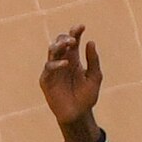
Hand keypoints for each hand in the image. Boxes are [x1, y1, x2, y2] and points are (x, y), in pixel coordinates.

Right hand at [40, 24, 103, 141]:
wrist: (79, 114)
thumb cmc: (87, 96)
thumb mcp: (94, 77)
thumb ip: (93, 61)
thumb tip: (91, 42)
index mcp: (73, 58)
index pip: (72, 41)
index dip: (75, 32)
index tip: (81, 27)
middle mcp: (62, 61)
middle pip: (59, 43)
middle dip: (65, 38)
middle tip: (74, 40)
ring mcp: (53, 70)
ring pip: (52, 51)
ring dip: (59, 46)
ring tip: (69, 44)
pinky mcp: (46, 80)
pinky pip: (49, 68)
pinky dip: (56, 64)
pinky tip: (66, 63)